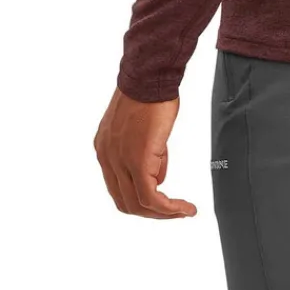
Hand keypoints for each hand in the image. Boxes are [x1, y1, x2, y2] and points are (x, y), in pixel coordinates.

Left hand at [94, 87, 197, 217]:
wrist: (150, 76)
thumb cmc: (151, 92)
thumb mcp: (143, 127)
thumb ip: (148, 152)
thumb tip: (159, 177)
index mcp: (105, 149)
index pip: (118, 188)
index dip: (140, 199)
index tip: (162, 200)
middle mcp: (107, 158)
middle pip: (125, 202)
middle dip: (151, 212)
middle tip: (174, 211)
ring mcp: (119, 162)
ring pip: (138, 205)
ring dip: (162, 214)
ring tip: (182, 211)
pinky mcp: (138, 162)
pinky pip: (151, 197)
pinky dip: (169, 208)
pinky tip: (184, 207)